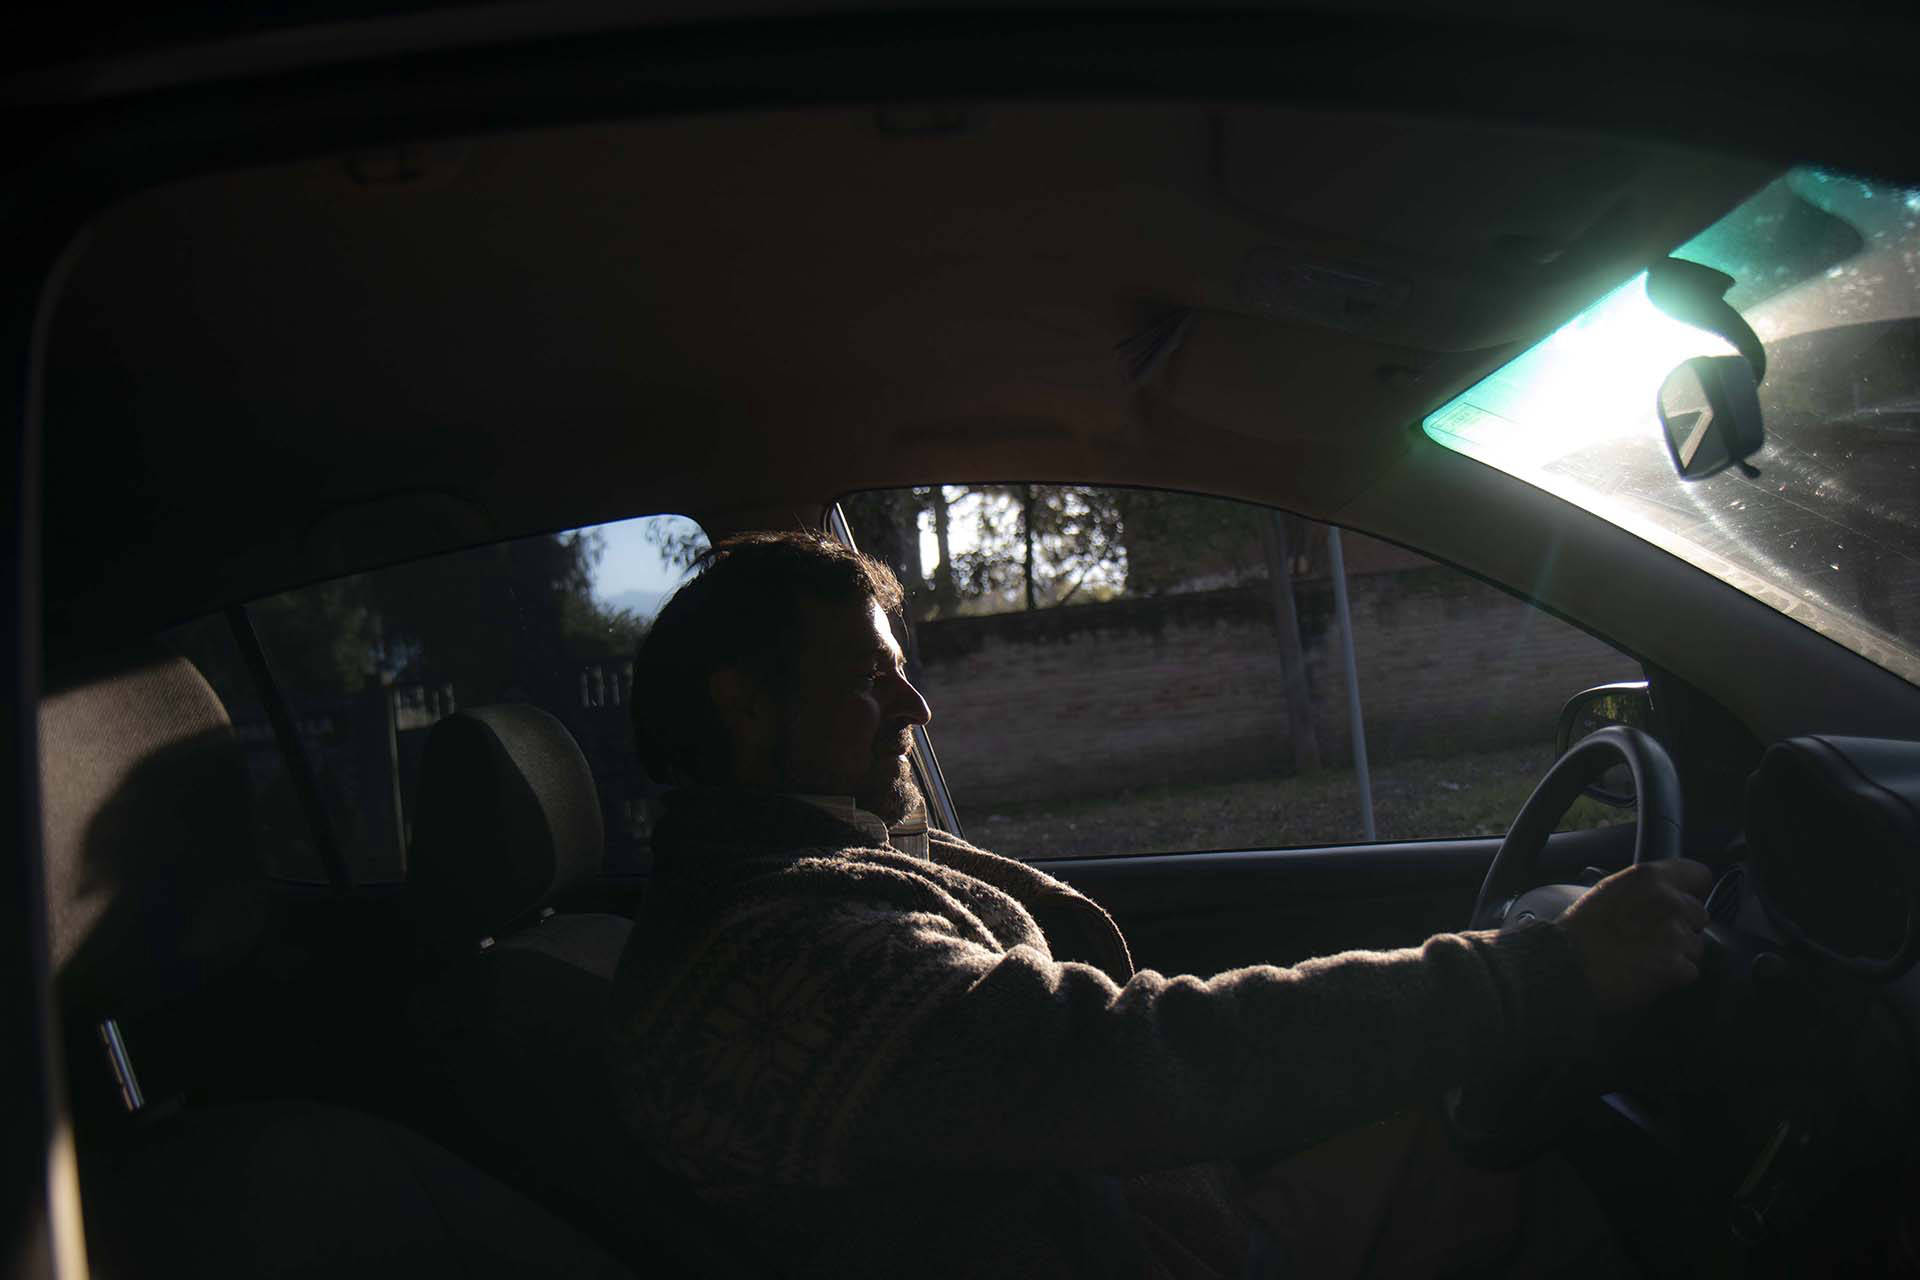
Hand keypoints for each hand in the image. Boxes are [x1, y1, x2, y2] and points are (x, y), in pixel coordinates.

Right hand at [1556, 859, 1711, 1015]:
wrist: (1565, 963)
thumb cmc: (1580, 929)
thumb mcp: (1610, 890)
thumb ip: (1645, 888)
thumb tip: (1667, 893)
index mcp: (1650, 877)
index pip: (1700, 875)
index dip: (1692, 890)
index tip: (1685, 900)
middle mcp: (1668, 901)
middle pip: (1700, 915)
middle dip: (1683, 927)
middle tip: (1653, 936)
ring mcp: (1675, 935)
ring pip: (1696, 946)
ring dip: (1678, 953)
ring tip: (1646, 956)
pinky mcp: (1676, 966)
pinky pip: (1690, 971)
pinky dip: (1673, 976)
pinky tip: (1647, 972)